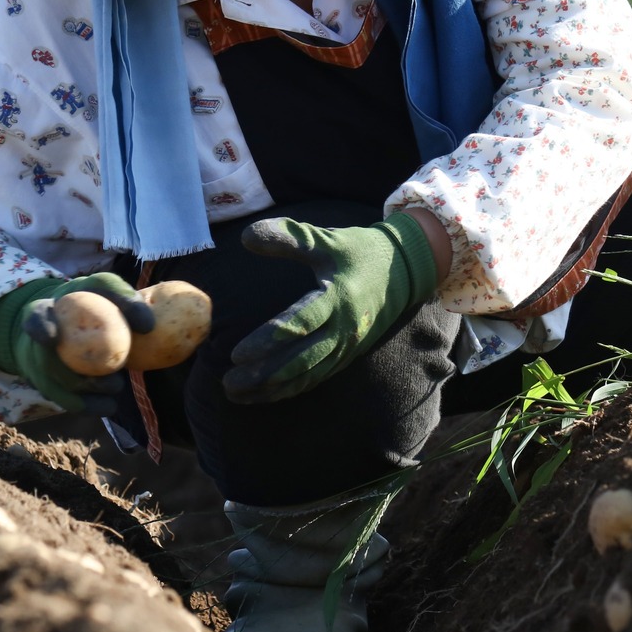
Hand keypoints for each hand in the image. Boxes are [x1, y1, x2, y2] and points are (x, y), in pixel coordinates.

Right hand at [0, 273, 154, 412]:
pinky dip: (90, 406)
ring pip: (60, 387)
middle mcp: (33, 344)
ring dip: (89, 391)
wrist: (65, 322)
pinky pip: (68, 402)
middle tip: (111, 374)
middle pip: (49, 364)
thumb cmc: (89, 302)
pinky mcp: (50, 389)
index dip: (39, 327)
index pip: (34, 318)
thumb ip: (122, 296)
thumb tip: (148, 325)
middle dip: (78, 374)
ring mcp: (39, 370)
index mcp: (41, 313)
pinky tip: (110, 405)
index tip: (52, 336)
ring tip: (116, 386)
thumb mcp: (101, 288)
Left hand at [224, 214, 439, 404]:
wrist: (404, 270)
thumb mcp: (326, 239)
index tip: (236, 354)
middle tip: (227, 383)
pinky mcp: (347, 356)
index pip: (300, 323)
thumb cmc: (358, 251)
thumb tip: (245, 236)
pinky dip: (288, 390)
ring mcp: (346, 346)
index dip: (268, 340)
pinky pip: (315, 378)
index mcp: (337, 297)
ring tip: (235, 394)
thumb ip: (288, 237)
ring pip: (306, 375)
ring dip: (271, 389)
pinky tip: (262, 395)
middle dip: (263, 374)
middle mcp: (343, 328)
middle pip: (300, 359)